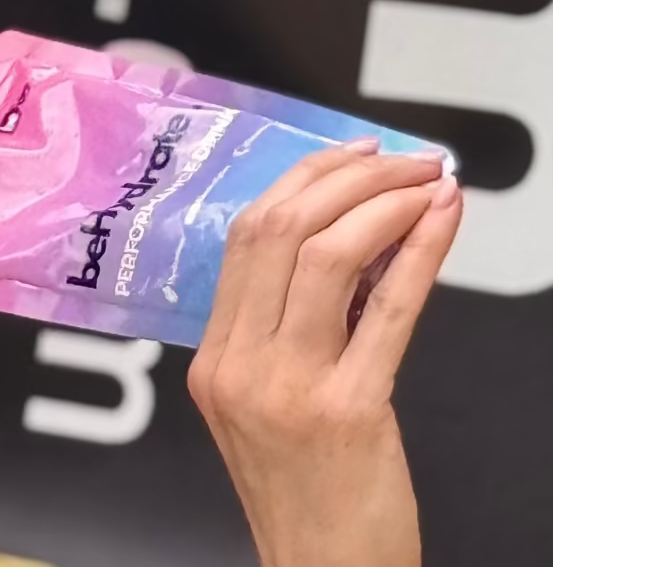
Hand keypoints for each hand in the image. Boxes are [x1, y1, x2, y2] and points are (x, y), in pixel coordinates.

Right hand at [187, 140, 461, 566]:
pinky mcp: (346, 411)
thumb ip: (290, 330)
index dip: (303, 181)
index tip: (350, 157)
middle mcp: (238, 367)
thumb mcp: (268, 405)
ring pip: (325, 256)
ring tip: (427, 186)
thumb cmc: (308, 498)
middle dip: (348, 179)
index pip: (244, 238)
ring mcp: (286, 388)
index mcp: (212, 360)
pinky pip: (386, 310)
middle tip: (402, 162)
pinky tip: (442, 222)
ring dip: (385, 204)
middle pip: (278, 232)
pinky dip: (420, 253)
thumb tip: (350, 243)